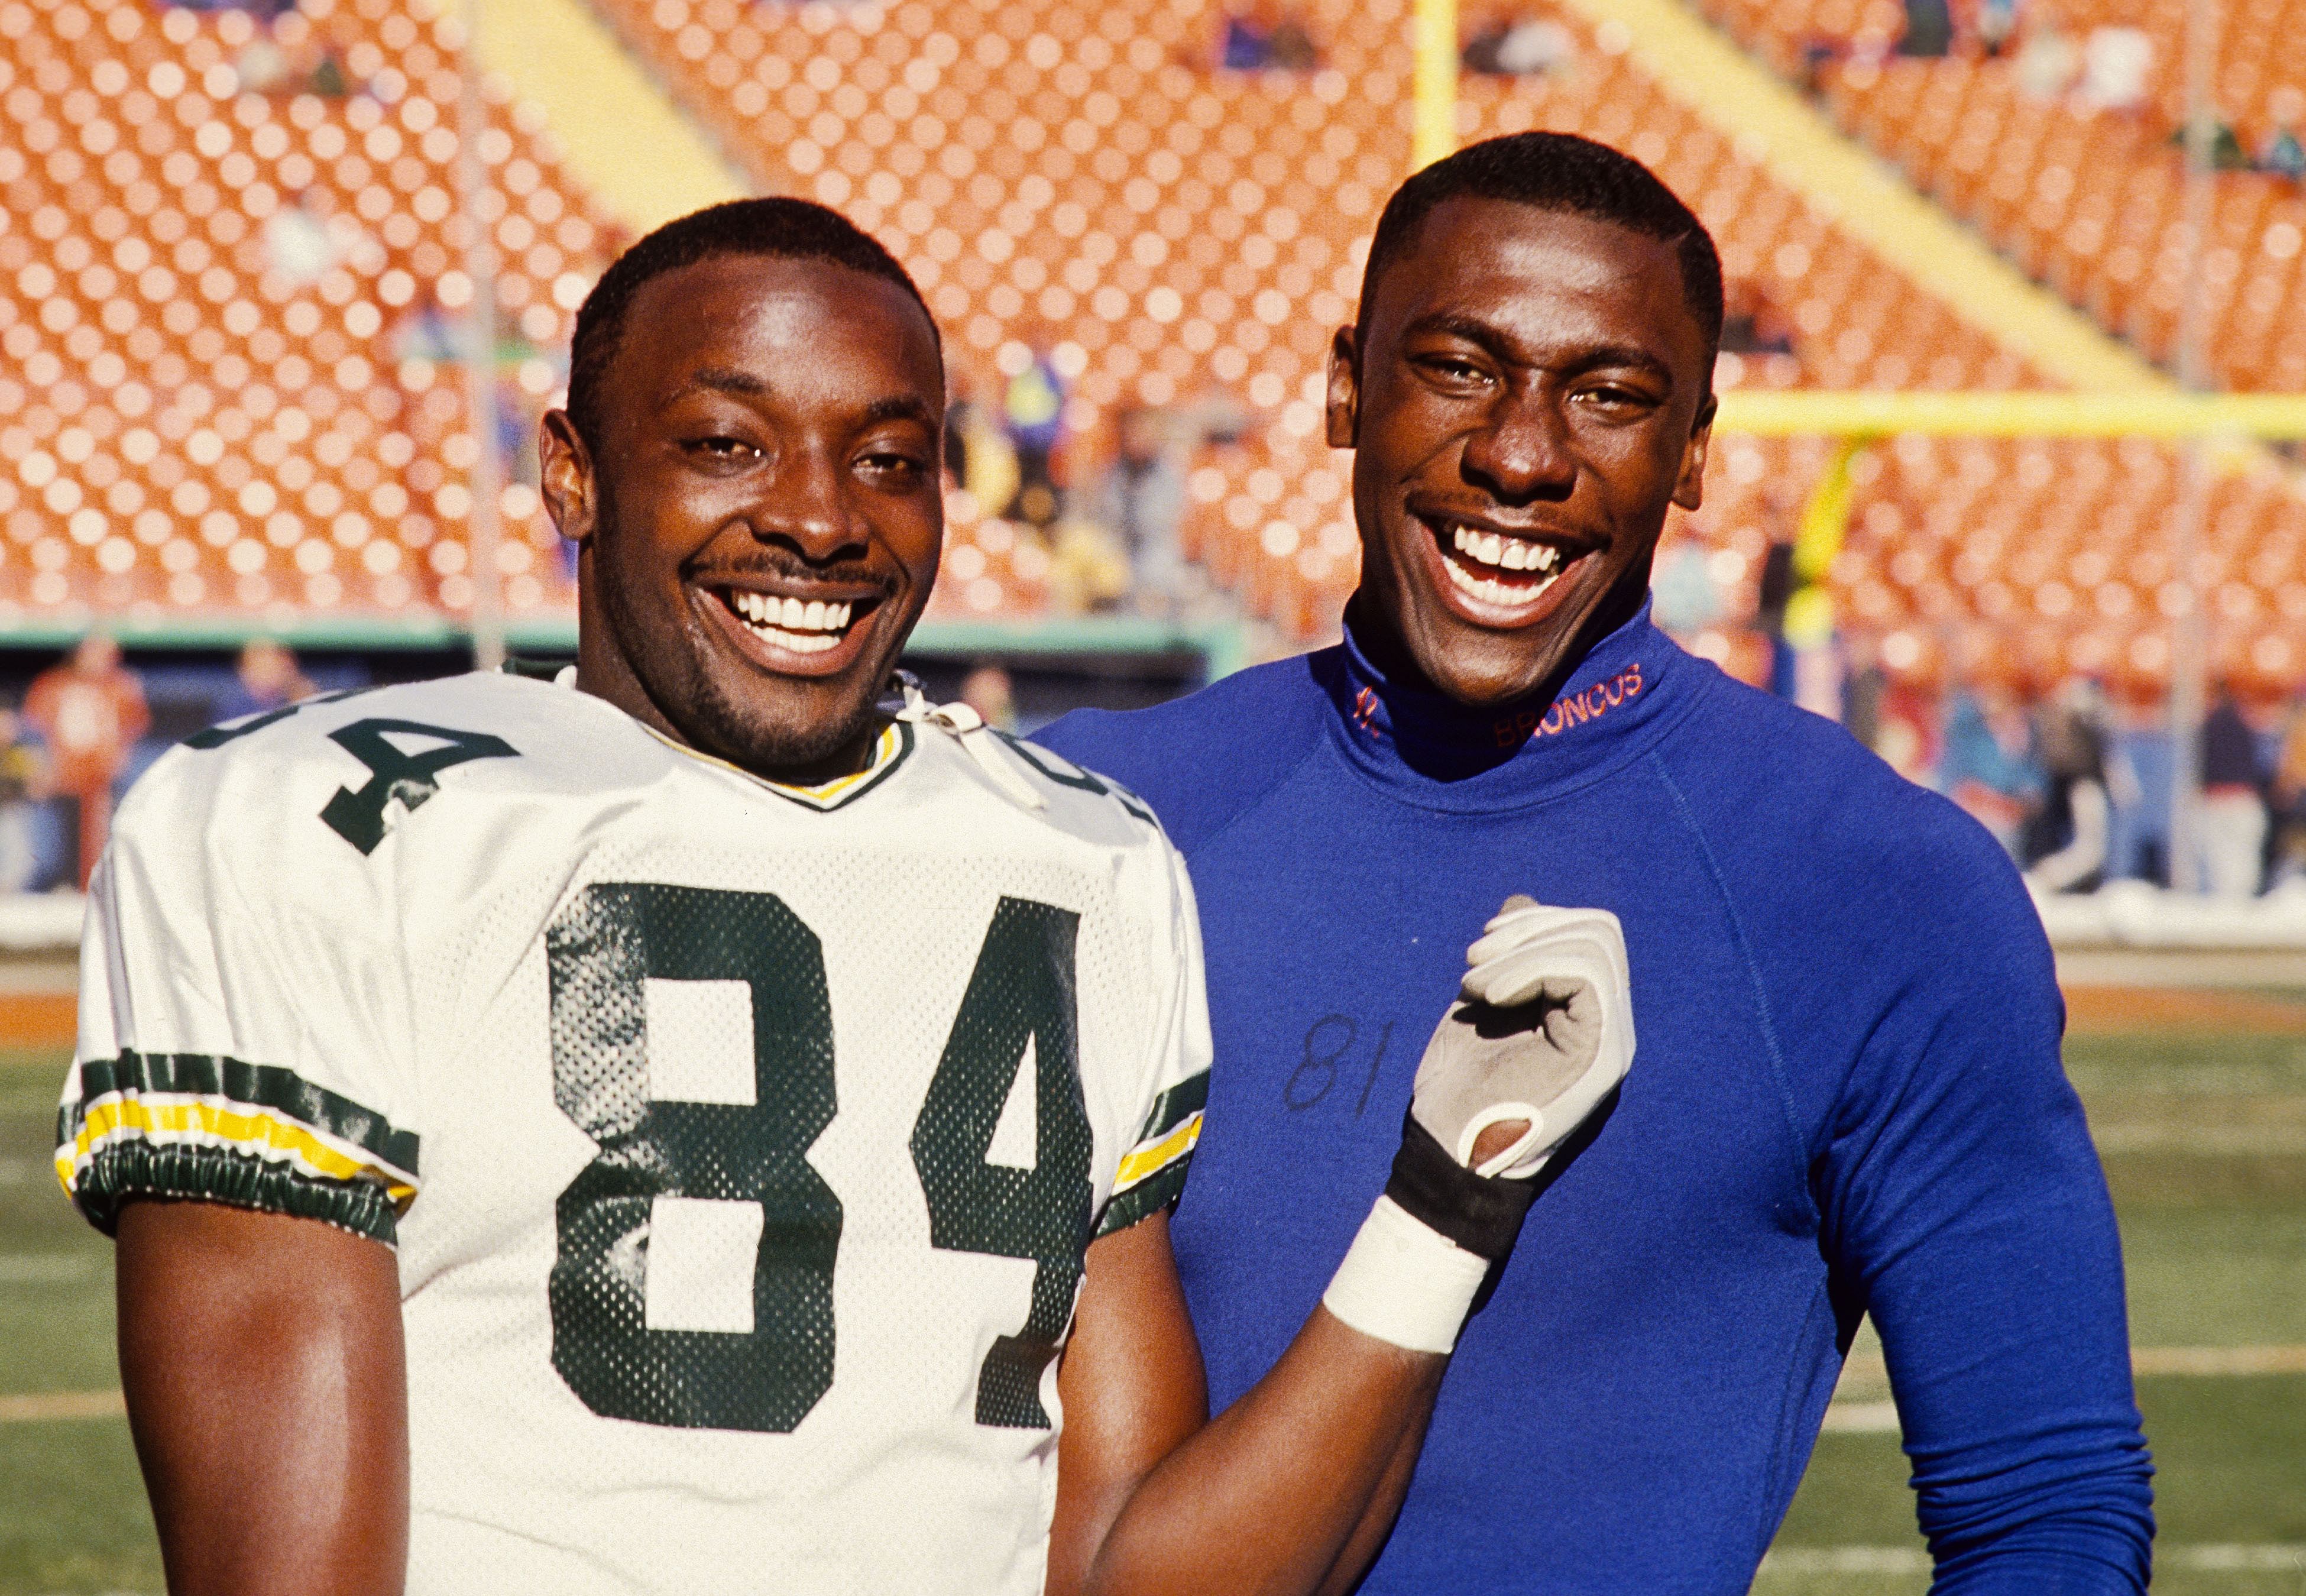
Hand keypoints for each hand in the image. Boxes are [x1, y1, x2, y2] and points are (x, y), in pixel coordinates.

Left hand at [1409, 895, 1634, 1178]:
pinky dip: (1529, 969)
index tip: (1481, 947)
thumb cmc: (1459, 1088)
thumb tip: (1523, 901)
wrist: (1448, 1152)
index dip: (1536, 921)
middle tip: (1474, 958)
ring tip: (1474, 985)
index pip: (1591, 933)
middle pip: (1600, 929)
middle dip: (1531, 927)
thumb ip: (1511, 958)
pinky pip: (1585, 975)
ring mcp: (1610, 1040)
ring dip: (1523, 948)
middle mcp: (1609, 1025)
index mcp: (1585, 1013)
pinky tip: (1489, 997)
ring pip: (1595, 945)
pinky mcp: (1600, 1054)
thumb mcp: (1483, 1004)